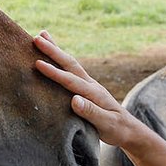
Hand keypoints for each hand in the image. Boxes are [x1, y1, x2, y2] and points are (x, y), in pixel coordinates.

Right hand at [34, 31, 139, 146]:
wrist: (128, 129)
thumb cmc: (117, 129)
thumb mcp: (106, 124)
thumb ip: (91, 112)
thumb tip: (74, 100)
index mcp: (94, 93)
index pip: (71, 80)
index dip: (54, 72)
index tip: (38, 63)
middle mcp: (90, 84)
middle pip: (69, 64)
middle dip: (53, 51)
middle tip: (36, 38)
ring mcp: (88, 84)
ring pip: (70, 63)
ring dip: (55, 49)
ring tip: (41, 35)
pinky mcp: (85, 88)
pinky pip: (70, 70)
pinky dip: (60, 59)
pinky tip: (53, 54)